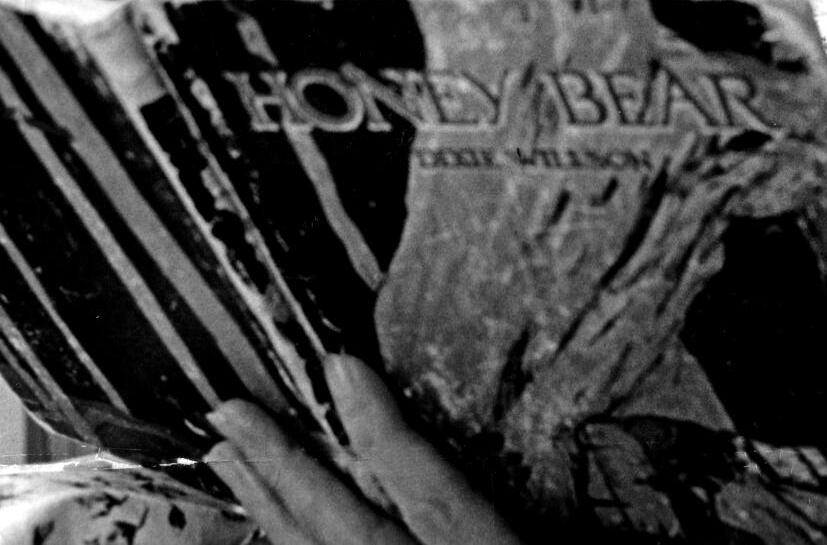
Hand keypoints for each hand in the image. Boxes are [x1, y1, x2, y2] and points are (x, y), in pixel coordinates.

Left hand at [205, 355, 522, 544]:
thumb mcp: (528, 542)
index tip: (341, 367)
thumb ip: (500, 517)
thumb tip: (490, 476)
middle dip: (286, 463)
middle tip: (233, 412)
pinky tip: (268, 523)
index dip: (383, 429)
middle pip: (345, 523)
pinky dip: (283, 544)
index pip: (430, 492)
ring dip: (268, 500)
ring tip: (229, 454)